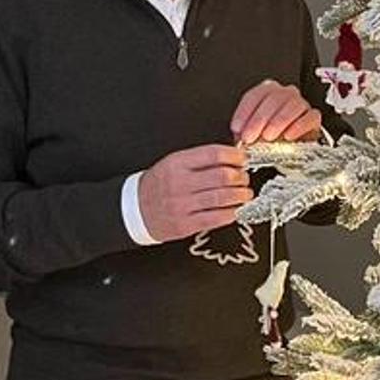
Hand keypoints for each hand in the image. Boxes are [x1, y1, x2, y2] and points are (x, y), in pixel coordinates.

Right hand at [138, 143, 252, 241]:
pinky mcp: (185, 224)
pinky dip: (231, 213)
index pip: (213, 154)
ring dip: (240, 195)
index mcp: (177, 163)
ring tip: (245, 193)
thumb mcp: (173, 163)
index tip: (242, 158)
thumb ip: (200, 159)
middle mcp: (180, 183)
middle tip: (244, 177)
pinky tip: (235, 209)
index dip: (234, 156)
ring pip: (222, 197)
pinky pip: (215, 218)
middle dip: (240, 176)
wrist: (134, 209)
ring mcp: (182, 205)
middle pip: (222, 176)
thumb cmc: (158, 185)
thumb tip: (231, 156)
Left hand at [231, 79, 321, 144]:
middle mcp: (284, 93)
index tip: (238, 129)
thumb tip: (239, 135)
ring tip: (268, 137)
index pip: (254, 96)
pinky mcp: (313, 116)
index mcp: (267, 92)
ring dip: (278, 122)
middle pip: (273, 99)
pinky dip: (298, 127)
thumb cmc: (269, 136)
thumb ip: (245, 130)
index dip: (244, 113)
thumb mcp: (252, 133)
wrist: (289, 147)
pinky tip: (288, 136)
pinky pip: (309, 117)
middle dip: (259, 120)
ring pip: (292, 105)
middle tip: (251, 136)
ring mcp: (300, 103)